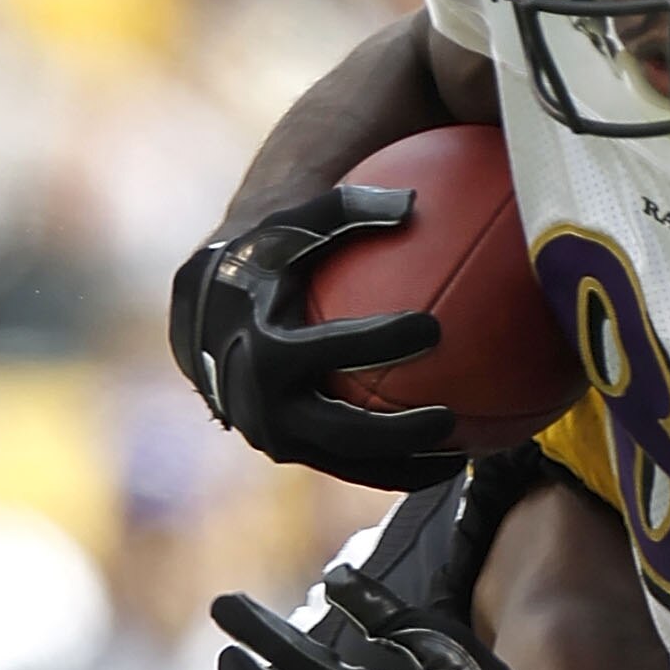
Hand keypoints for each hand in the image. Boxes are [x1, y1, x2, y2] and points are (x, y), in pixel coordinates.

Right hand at [169, 187, 460, 489]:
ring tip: (461, 458)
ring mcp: (274, 435)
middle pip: (337, 430)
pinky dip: (393, 466)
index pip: (325, 349)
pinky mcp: (290, 451)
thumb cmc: (264, 257)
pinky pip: (348, 466)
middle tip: (449, 418)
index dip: (377, 341)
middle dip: (395, 431)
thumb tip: (413, 202)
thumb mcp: (295, 226)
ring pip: (347, 463)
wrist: (208, 315)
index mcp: (261, 346)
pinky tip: (447, 459)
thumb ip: (346, 209)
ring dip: (404, 465)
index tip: (432, 327)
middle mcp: (261, 403)